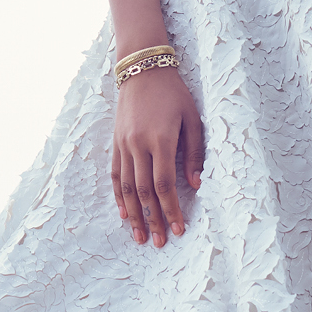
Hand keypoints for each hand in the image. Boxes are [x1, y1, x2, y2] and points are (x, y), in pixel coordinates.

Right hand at [112, 68, 204, 246]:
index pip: (164, 184)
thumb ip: (194, 153)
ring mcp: (124, 144)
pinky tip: (124, 213)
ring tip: (140, 237)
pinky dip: (119, 196)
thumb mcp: (193, 119)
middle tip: (161, 242)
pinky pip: (116, 174)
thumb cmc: (174, 93)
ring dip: (134, 215)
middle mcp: (138, 145)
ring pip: (127, 187)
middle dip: (154, 219)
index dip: (171, 209)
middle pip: (145, 191)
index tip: (178, 229)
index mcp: (161, 140)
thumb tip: (195, 186)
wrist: (142, 69)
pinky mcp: (115, 142)